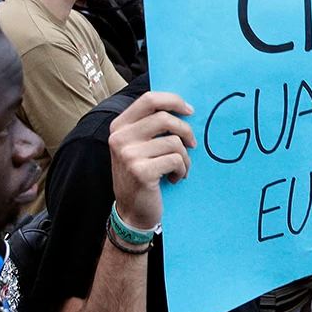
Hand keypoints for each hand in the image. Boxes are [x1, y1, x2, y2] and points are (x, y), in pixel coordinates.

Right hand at [107, 92, 196, 229]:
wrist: (131, 212)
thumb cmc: (141, 175)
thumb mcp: (138, 146)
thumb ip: (150, 126)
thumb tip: (183, 107)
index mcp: (119, 126)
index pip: (149, 99)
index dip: (173, 101)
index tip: (189, 111)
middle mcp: (119, 138)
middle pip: (165, 118)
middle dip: (185, 130)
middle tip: (192, 143)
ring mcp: (128, 154)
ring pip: (174, 142)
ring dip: (185, 157)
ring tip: (180, 168)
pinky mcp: (141, 171)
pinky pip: (176, 160)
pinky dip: (182, 170)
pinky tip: (175, 178)